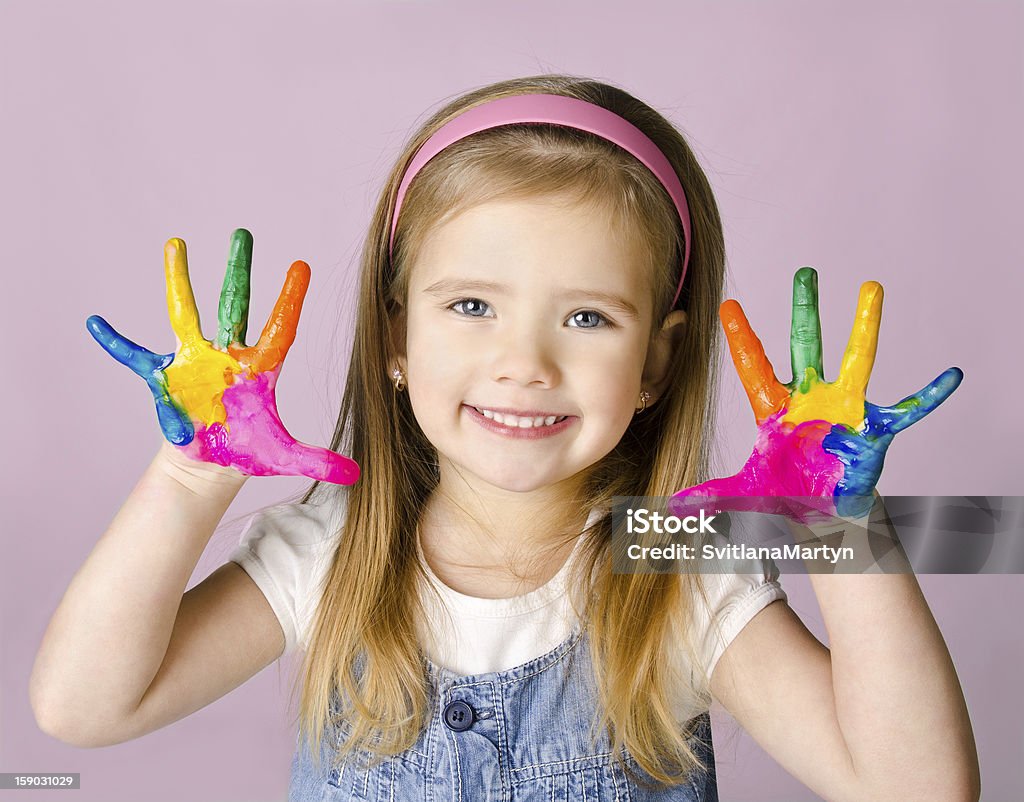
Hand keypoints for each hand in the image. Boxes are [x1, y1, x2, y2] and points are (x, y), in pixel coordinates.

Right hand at [86, 229, 359, 483]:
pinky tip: (95, 323)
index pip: (279, 327)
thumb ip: (317, 459)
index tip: (301, 264)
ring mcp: (194, 362)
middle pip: (233, 304)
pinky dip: (115, 342)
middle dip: (239, 269)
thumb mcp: (283, 456)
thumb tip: (356, 473)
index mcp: (259, 368)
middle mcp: (226, 356)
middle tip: (244, 232)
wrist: (210, 466)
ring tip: (176, 243)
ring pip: (185, 312)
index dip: (289, 298)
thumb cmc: (246, 452)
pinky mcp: (165, 379)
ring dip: (180, 280)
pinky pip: (134, 356)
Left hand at [669, 267, 960, 522]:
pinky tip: (951, 376)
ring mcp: (845, 409)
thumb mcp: (744, 491)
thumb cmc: (786, 491)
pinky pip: (907, 409)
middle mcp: (810, 398)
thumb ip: (710, 494)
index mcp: (776, 408)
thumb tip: (671, 505)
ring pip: (856, 359)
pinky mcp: (874, 429)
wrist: (823, 511)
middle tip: (804, 271)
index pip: (754, 366)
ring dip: (864, 325)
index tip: (725, 305)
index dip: (742, 337)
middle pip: (805, 346)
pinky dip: (929, 396)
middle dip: (804, 309)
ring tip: (871, 287)